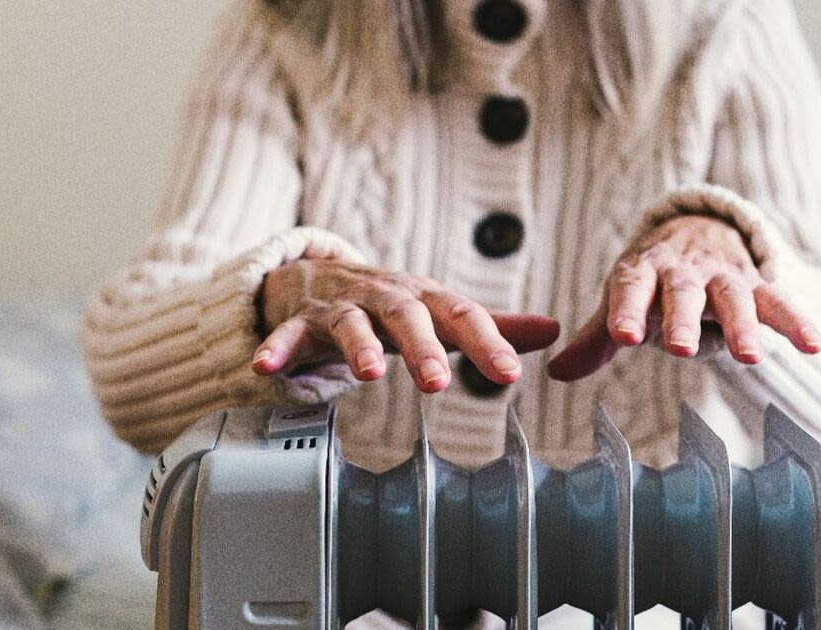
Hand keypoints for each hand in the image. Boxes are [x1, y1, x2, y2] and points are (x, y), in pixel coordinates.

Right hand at [252, 258, 560, 392]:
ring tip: (368, 374)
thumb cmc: (390, 303)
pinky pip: (287, 334)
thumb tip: (552, 330)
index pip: (461, 315)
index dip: (487, 342)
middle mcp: (385, 297)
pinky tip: (268, 368)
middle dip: (423, 346)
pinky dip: (278, 349)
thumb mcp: (439, 311)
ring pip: (351, 322)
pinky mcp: (301, 320)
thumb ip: (489, 326)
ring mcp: (341, 307)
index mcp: (425, 298)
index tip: (508, 373)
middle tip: (437, 382)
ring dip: (359, 346)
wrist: (318, 277)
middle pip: (407, 315)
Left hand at [547, 214, 820, 380]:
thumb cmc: (652, 279)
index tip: (622, 336)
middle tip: (680, 350)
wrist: (696, 230)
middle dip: (682, 320)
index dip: (626, 311)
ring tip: (752, 358)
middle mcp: (683, 270)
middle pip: (683, 294)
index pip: (630, 288)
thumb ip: (594, 339)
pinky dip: (797, 322)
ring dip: (743, 326)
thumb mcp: (622, 299)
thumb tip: (556, 373)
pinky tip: (814, 346)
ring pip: (734, 298)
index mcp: (642, 271)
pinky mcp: (756, 283)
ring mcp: (722, 275)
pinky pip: (779, 302)